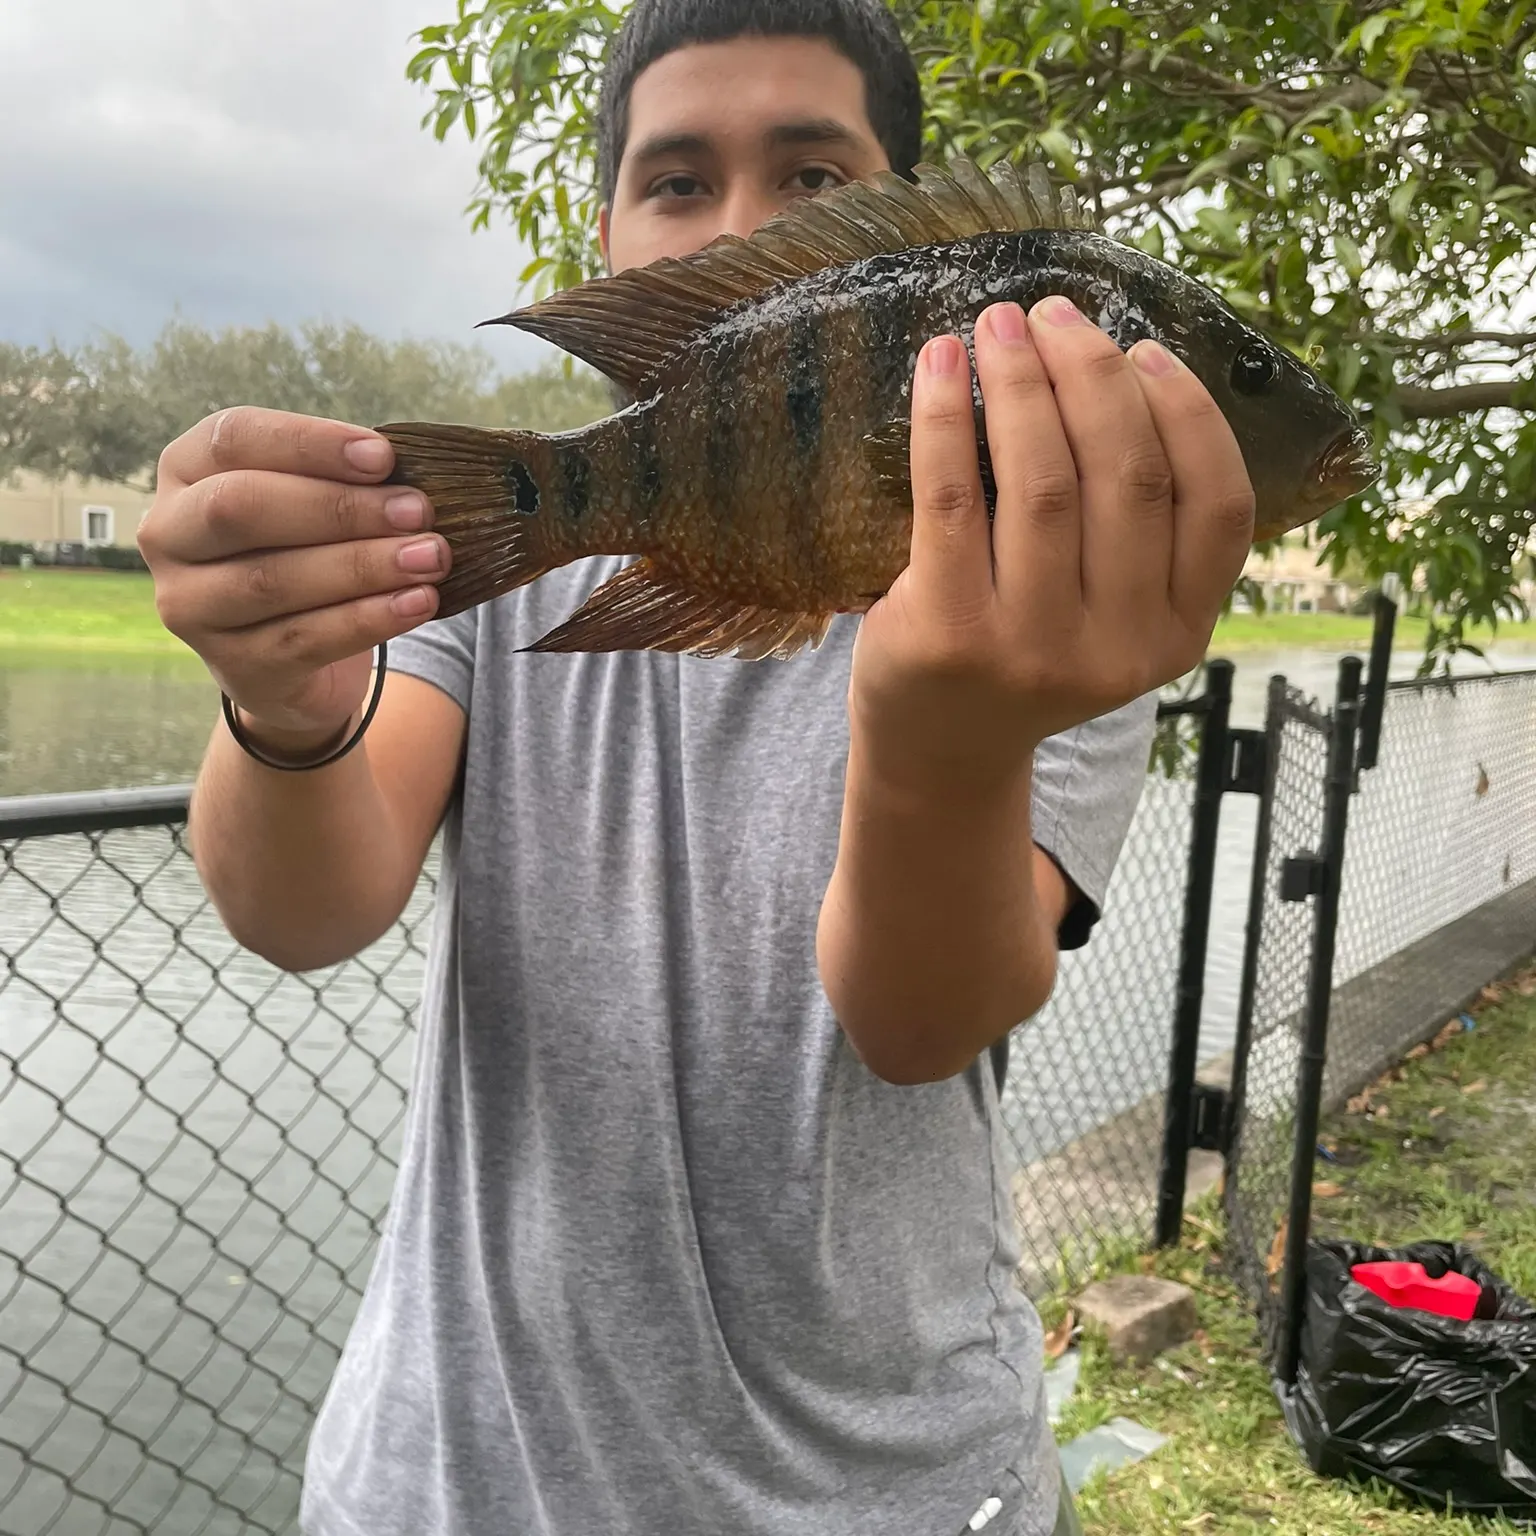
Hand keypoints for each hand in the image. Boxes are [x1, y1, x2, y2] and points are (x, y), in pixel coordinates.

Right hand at [138, 407, 449, 754]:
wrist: (294, 661)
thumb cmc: (306, 552)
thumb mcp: (315, 503)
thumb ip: (344, 480)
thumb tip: (410, 475)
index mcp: (185, 470)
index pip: (233, 438)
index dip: (310, 444)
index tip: (384, 457)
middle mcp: (169, 535)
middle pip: (242, 506)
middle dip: (340, 507)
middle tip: (419, 511)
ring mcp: (190, 606)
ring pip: (272, 579)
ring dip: (363, 565)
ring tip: (430, 557)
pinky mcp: (233, 665)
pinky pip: (304, 639)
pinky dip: (369, 618)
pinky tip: (418, 602)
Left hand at [849, 297, 1254, 794]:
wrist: (938, 750)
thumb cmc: (1026, 654)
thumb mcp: (1112, 616)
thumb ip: (1138, 533)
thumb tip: (1122, 369)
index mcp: (1178, 635)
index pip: (1220, 506)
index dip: (1188, 412)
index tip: (1145, 348)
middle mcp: (1118, 648)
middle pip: (1127, 475)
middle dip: (1091, 372)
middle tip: (1051, 313)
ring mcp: (1033, 647)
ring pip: (1042, 479)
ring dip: (1019, 380)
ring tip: (996, 326)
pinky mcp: (950, 634)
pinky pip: (953, 499)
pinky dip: (944, 417)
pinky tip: (938, 364)